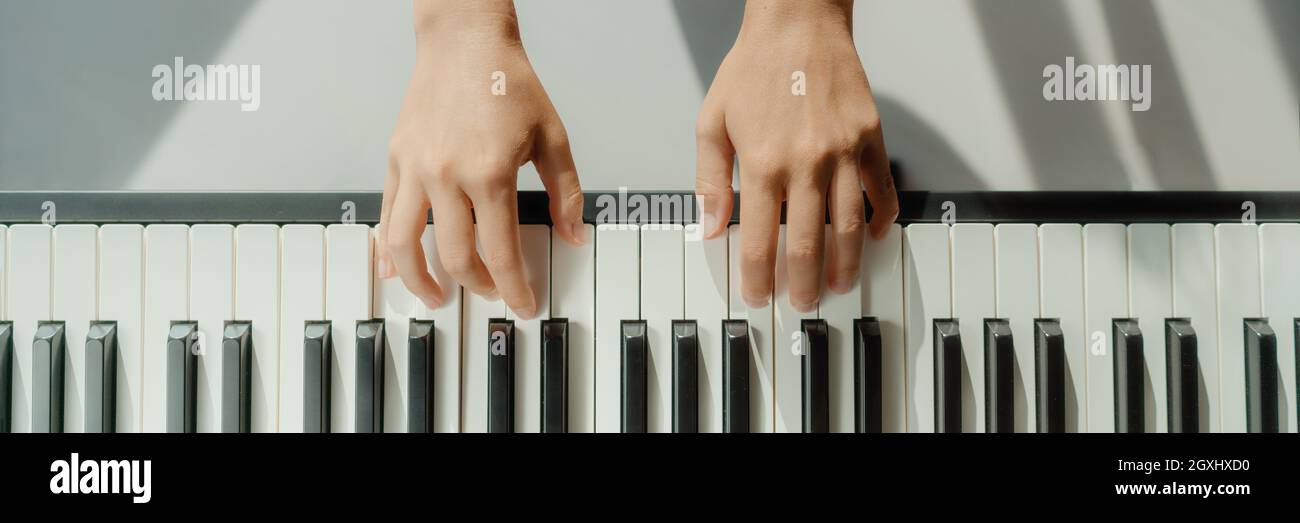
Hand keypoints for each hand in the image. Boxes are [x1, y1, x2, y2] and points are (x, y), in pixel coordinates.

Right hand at [380, 0, 584, 318]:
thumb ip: (565, 192)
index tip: (523, 304)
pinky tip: (394, 266)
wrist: (464, 42)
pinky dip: (388, 247)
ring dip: (421, 280)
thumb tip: (573, 235)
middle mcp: (447, 175)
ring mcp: (416, 169)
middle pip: (457, 255)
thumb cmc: (508, 82)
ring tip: (436, 296)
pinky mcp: (396, 159)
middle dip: (479, 285)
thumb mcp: (552, 136)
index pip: (500, 251)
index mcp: (490, 172)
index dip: (514, 287)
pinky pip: (387, 215)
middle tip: (493, 294)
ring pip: (407, 244)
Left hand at [694, 0, 897, 311]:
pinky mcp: (870, 137)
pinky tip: (874, 237)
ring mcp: (843, 152)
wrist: (797, 24)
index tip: (757, 295)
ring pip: (850, 227)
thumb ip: (710, 180)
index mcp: (762, 163)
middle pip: (808, 245)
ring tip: (838, 285)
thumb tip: (710, 228)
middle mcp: (805, 163)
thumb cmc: (752, 69)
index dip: (757, 277)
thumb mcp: (712, 122)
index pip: (759, 240)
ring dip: (845, 264)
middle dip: (803, 284)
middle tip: (802, 303)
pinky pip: (882, 189)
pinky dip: (881, 218)